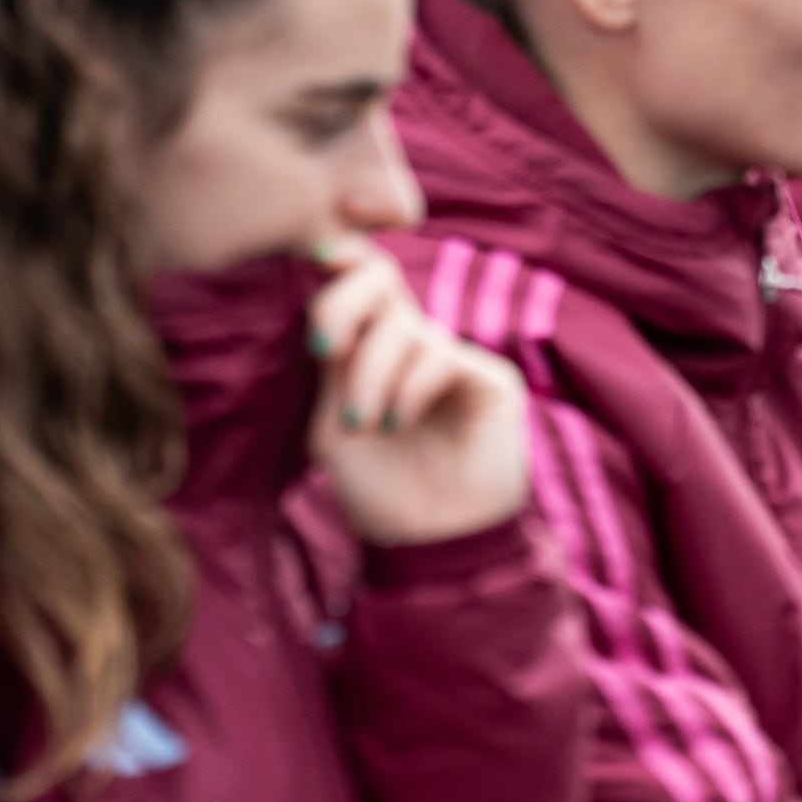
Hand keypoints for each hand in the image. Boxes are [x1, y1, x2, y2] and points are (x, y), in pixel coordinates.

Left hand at [306, 240, 529, 546]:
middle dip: (344, 302)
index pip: (360, 283)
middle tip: (323, 347)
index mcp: (374, 350)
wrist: (427, 544)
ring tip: (365, 424)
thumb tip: (325, 299)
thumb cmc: (377, 490)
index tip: (311, 258)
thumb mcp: (334, 423)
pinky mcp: (490, 379)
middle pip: (382, 277)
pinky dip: (407, 389)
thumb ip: (334, 364)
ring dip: (370, 376)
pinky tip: (397, 424)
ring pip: (404, 328)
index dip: (340, 258)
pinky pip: (439, 357)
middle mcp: (417, 344)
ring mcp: (457, 358)